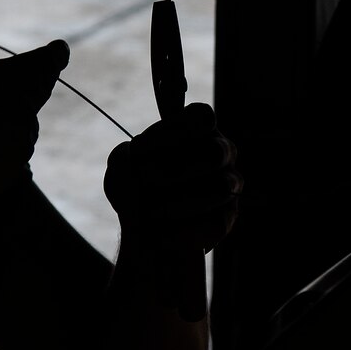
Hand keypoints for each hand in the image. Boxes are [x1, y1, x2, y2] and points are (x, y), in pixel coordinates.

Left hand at [105, 101, 240, 255]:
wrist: (145, 231)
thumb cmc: (136, 188)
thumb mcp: (121, 170)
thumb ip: (124, 158)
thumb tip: (132, 160)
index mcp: (197, 129)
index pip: (201, 117)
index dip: (172, 131)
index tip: (140, 148)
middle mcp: (221, 152)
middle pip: (215, 152)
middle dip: (175, 169)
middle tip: (145, 181)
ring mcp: (230, 184)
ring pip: (219, 187)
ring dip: (177, 202)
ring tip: (148, 213)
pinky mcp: (228, 216)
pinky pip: (214, 220)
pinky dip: (182, 228)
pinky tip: (160, 232)